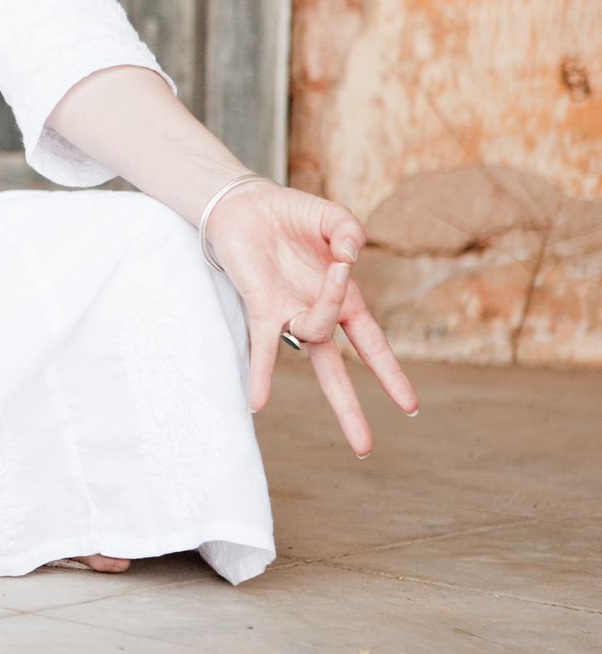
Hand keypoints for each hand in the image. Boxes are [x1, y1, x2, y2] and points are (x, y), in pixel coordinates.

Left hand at [204, 179, 419, 456]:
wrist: (243, 205)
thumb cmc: (289, 214)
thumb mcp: (331, 216)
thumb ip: (350, 231)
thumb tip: (350, 256)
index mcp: (341, 297)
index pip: (370, 342)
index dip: (389, 372)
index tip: (409, 407)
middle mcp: (316, 313)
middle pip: (338, 369)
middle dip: (352, 407)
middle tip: (365, 448)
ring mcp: (288, 313)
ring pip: (315, 336)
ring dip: (328, 309)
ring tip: (337, 267)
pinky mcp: (262, 306)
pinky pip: (264, 346)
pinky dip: (262, 373)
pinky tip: (257, 403)